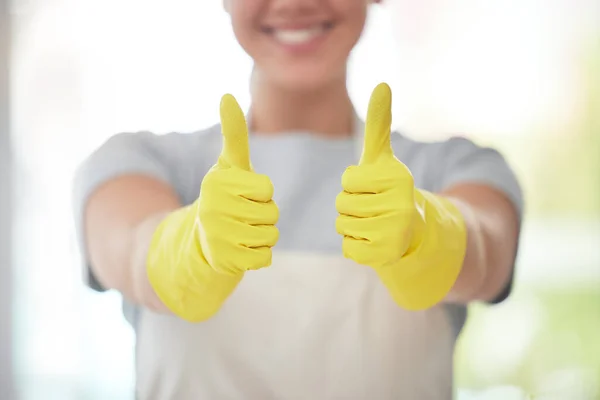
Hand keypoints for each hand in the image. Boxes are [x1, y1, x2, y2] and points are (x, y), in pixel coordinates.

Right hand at [198, 94, 279, 273]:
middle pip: (271, 213)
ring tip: (242, 232)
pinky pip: (264, 259)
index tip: (244, 195)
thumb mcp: (228, 166)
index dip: (262, 194)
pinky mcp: (224, 262)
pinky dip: (259, 256)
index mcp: (216, 183)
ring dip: (263, 236)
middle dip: (263, 216)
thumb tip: (226, 96)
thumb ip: (233, 134)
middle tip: (242, 217)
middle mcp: (213, 208)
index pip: (266, 189)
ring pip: (270, 236)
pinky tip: (241, 251)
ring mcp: (217, 237)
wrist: (199, 242)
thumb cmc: (223, 198)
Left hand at [336, 83, 420, 267]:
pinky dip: (355, 246)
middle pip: (342, 204)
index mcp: (399, 177)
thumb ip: (379, 123)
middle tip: (373, 208)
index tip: (374, 187)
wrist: (411, 230)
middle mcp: (401, 204)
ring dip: (351, 226)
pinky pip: (348, 249)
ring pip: (342, 226)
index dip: (355, 184)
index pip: (349, 179)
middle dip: (351, 206)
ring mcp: (394, 232)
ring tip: (373, 223)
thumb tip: (382, 84)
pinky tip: (373, 241)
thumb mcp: (382, 158)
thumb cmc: (387, 190)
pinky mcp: (384, 255)